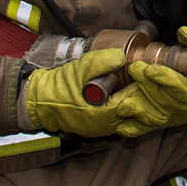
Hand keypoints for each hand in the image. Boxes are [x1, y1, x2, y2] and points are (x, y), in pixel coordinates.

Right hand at [22, 49, 163, 138]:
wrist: (39, 101)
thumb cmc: (58, 87)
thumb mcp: (80, 69)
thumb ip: (101, 62)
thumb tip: (121, 56)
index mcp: (101, 114)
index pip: (132, 105)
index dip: (140, 90)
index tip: (147, 77)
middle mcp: (103, 126)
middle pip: (132, 114)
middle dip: (140, 98)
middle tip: (147, 82)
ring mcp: (100, 129)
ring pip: (126, 119)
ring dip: (133, 105)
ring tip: (138, 88)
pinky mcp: (96, 127)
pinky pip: (116, 121)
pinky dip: (123, 110)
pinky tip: (126, 96)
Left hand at [123, 42, 186, 130]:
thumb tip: (182, 32)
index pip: (178, 85)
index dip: (163, 77)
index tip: (149, 68)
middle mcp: (182, 106)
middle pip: (161, 99)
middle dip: (145, 86)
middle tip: (132, 70)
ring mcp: (171, 116)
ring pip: (152, 116)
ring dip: (136, 109)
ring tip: (121, 103)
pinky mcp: (161, 123)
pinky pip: (146, 129)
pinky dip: (133, 129)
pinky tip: (120, 127)